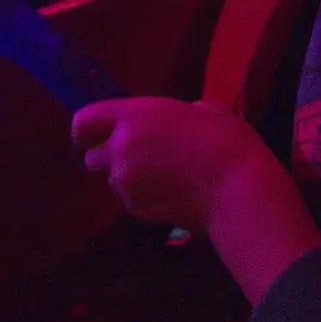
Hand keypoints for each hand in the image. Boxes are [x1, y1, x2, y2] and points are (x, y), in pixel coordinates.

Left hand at [72, 97, 289, 230]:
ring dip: (128, 178)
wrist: (237, 191)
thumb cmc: (226, 141)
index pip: (83, 121)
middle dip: (107, 158)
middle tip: (136, 156)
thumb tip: (177, 121)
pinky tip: (173, 194)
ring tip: (162, 176)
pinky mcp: (137, 210)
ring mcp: (127, 183)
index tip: (94, 133)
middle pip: (91, 158)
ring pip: (112, 182)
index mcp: (134, 116)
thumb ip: (175, 115)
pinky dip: (143, 197)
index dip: (85, 129)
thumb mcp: (203, 111)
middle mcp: (122, 149)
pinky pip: (130, 201)